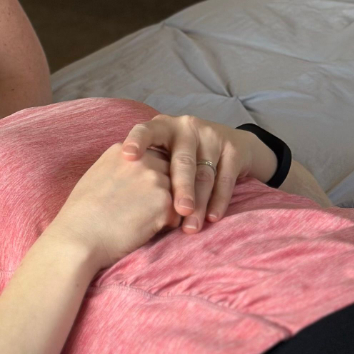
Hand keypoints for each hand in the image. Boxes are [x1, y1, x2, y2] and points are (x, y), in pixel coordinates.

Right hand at [49, 144, 179, 272]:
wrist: (78, 238)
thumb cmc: (81, 215)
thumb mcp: (97, 176)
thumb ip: (121, 169)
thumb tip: (135, 177)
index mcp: (124, 150)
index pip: (153, 158)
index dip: (149, 179)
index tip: (137, 195)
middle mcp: (142, 158)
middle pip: (170, 173)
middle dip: (163, 191)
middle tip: (141, 211)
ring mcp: (154, 178)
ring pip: (177, 194)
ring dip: (166, 209)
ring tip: (140, 221)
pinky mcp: (164, 201)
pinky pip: (177, 215)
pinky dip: (165, 226)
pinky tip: (143, 230)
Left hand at [121, 115, 274, 231]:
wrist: (231, 147)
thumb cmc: (181, 159)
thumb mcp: (163, 155)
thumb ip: (148, 169)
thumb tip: (120, 201)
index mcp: (162, 126)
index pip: (146, 131)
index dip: (137, 142)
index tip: (127, 156)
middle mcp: (186, 127)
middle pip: (182, 160)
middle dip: (180, 188)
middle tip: (179, 211)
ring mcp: (212, 137)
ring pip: (204, 174)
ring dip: (199, 203)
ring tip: (191, 227)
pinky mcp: (234, 149)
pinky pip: (225, 179)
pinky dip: (218, 201)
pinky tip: (212, 218)